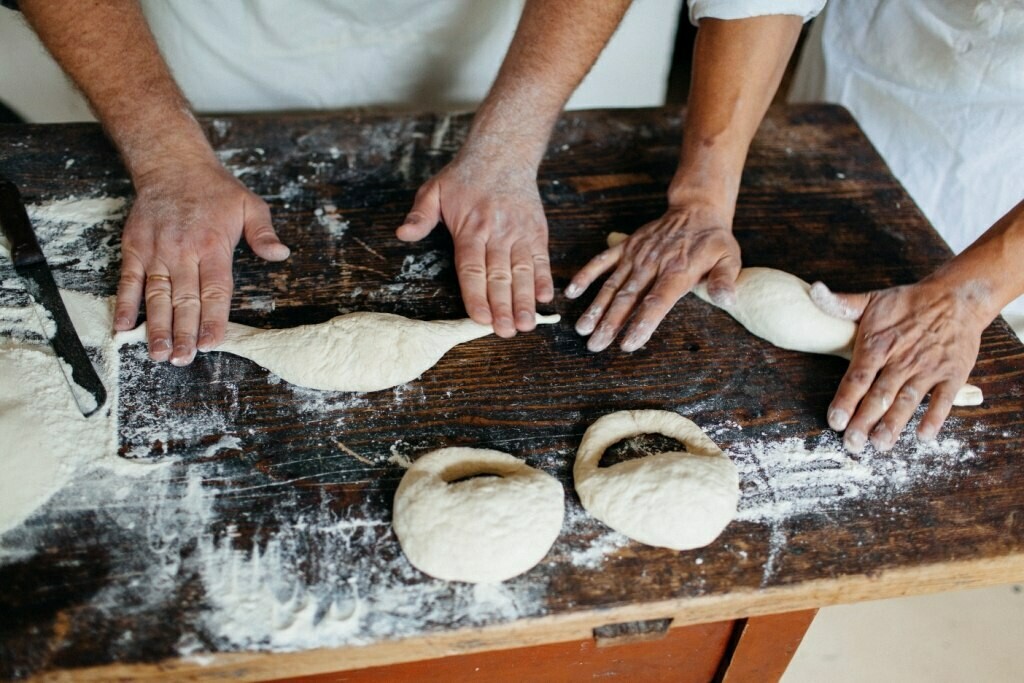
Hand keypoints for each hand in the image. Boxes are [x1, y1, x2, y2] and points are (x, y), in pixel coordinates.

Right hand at [113, 160, 289, 364]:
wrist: (172, 164)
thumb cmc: (216, 190)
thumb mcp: (250, 205)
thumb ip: (263, 234)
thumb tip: (281, 254)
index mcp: (213, 246)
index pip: (215, 291)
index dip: (213, 319)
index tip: (211, 343)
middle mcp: (183, 252)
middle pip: (184, 300)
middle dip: (183, 333)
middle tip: (182, 360)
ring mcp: (156, 251)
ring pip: (156, 295)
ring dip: (156, 326)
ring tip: (158, 353)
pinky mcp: (134, 248)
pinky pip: (128, 280)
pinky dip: (125, 304)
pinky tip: (123, 326)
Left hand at [396, 155, 552, 336]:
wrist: (503, 153)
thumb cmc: (465, 177)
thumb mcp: (434, 190)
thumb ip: (420, 215)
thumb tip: (403, 234)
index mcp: (470, 228)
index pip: (472, 268)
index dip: (477, 295)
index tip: (480, 318)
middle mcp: (497, 233)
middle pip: (499, 276)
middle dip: (503, 306)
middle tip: (506, 332)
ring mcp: (520, 233)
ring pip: (523, 272)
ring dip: (525, 300)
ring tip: (526, 324)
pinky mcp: (537, 232)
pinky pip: (541, 259)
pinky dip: (545, 279)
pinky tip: (545, 299)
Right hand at [565, 203, 740, 351]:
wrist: (696, 210)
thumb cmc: (713, 241)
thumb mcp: (729, 259)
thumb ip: (724, 280)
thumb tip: (727, 300)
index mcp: (677, 271)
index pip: (657, 301)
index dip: (642, 322)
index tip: (628, 343)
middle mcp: (652, 264)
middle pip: (628, 297)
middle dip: (610, 323)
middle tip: (595, 345)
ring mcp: (636, 255)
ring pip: (612, 284)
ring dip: (596, 307)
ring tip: (583, 329)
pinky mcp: (626, 247)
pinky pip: (602, 260)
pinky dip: (586, 274)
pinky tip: (572, 292)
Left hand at [811, 279, 988, 451]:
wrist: (955, 298)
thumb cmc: (907, 302)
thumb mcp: (871, 299)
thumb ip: (840, 304)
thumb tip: (812, 290)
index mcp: (878, 345)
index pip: (857, 377)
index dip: (846, 400)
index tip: (835, 421)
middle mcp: (901, 359)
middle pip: (879, 395)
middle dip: (864, 421)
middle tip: (851, 445)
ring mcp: (928, 368)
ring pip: (908, 401)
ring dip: (894, 424)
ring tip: (880, 445)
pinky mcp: (953, 374)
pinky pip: (944, 399)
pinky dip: (935, 417)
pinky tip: (923, 436)